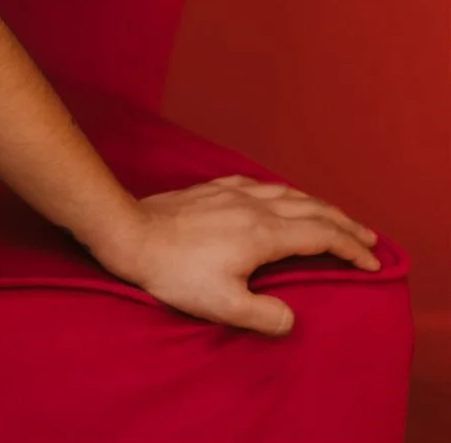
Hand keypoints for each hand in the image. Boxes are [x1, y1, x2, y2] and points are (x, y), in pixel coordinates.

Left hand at [87, 174, 381, 334]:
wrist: (128, 233)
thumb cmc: (174, 272)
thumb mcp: (224, 305)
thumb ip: (266, 315)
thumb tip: (290, 317)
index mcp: (264, 234)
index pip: (322, 237)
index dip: (351, 249)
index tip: (372, 262)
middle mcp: (253, 206)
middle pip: (312, 209)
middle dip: (345, 224)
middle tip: (369, 238)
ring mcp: (231, 192)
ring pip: (287, 192)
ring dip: (318, 204)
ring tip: (334, 215)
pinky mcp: (210, 188)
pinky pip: (258, 183)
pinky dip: (282, 190)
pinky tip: (278, 194)